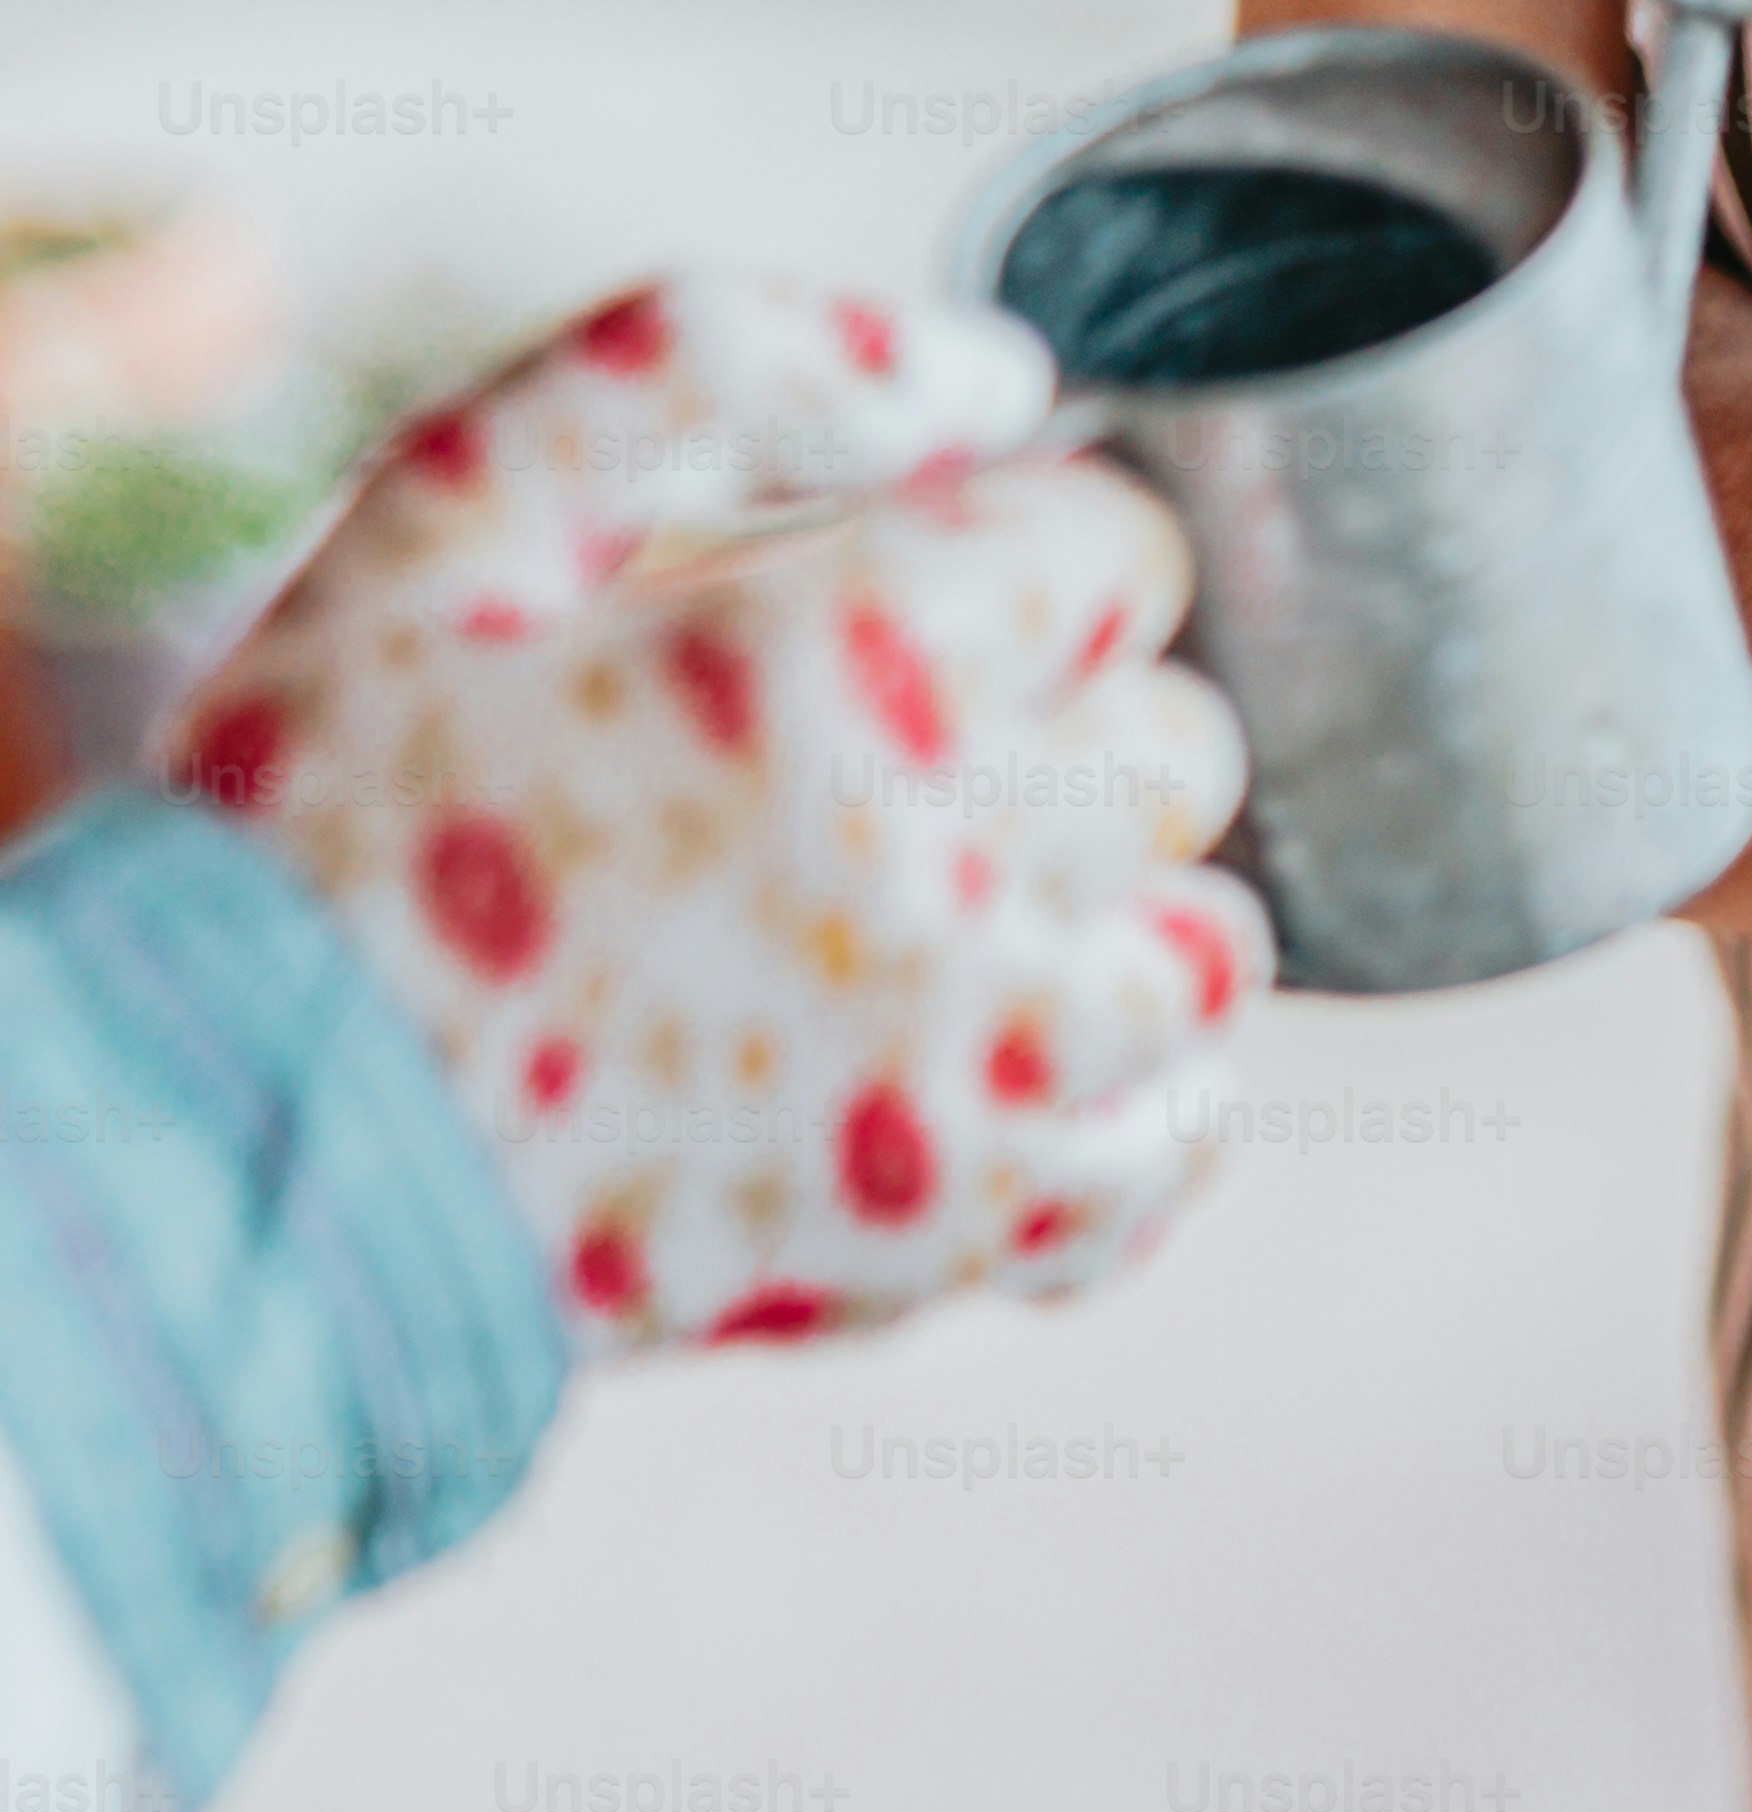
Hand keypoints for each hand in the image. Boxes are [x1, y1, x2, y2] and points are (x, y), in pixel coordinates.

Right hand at [172, 273, 1270, 1354]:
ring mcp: (972, 1066)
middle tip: (921, 759)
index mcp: (829, 663)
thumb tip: (996, 377)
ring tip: (972, 910)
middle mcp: (940, 867)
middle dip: (1075, 726)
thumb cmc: (337, 804)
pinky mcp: (970, 1223)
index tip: (949, 596)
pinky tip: (1024, 1056)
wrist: (270, 1129)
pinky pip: (1175, 1150)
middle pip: (1180, 749)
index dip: (1035, 557)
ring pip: (1206, 951)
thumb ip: (713, 374)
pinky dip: (1139, 1100)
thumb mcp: (459, 507)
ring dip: (1119, 913)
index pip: (1112, 552)